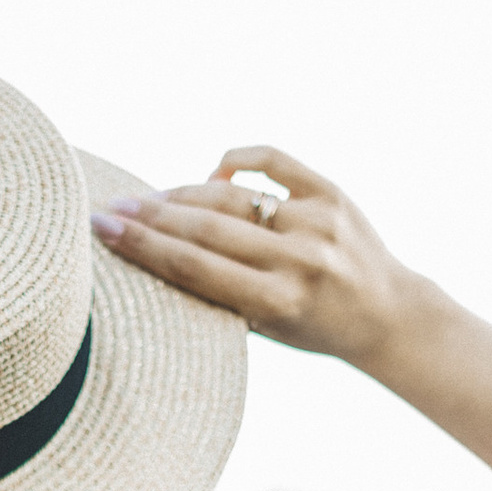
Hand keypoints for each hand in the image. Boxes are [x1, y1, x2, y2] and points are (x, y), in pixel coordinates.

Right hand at [90, 146, 424, 373]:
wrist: (389, 314)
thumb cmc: (313, 328)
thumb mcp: (264, 329)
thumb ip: (217, 295)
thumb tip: (153, 247)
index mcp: (277, 302)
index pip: (192, 267)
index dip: (141, 246)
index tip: (103, 228)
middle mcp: (298, 259)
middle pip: (204, 228)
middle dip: (149, 216)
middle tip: (110, 207)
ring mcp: (317, 221)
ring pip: (230, 196)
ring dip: (182, 194)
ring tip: (148, 198)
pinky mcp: (332, 192)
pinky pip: (271, 160)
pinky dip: (234, 164)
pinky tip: (212, 175)